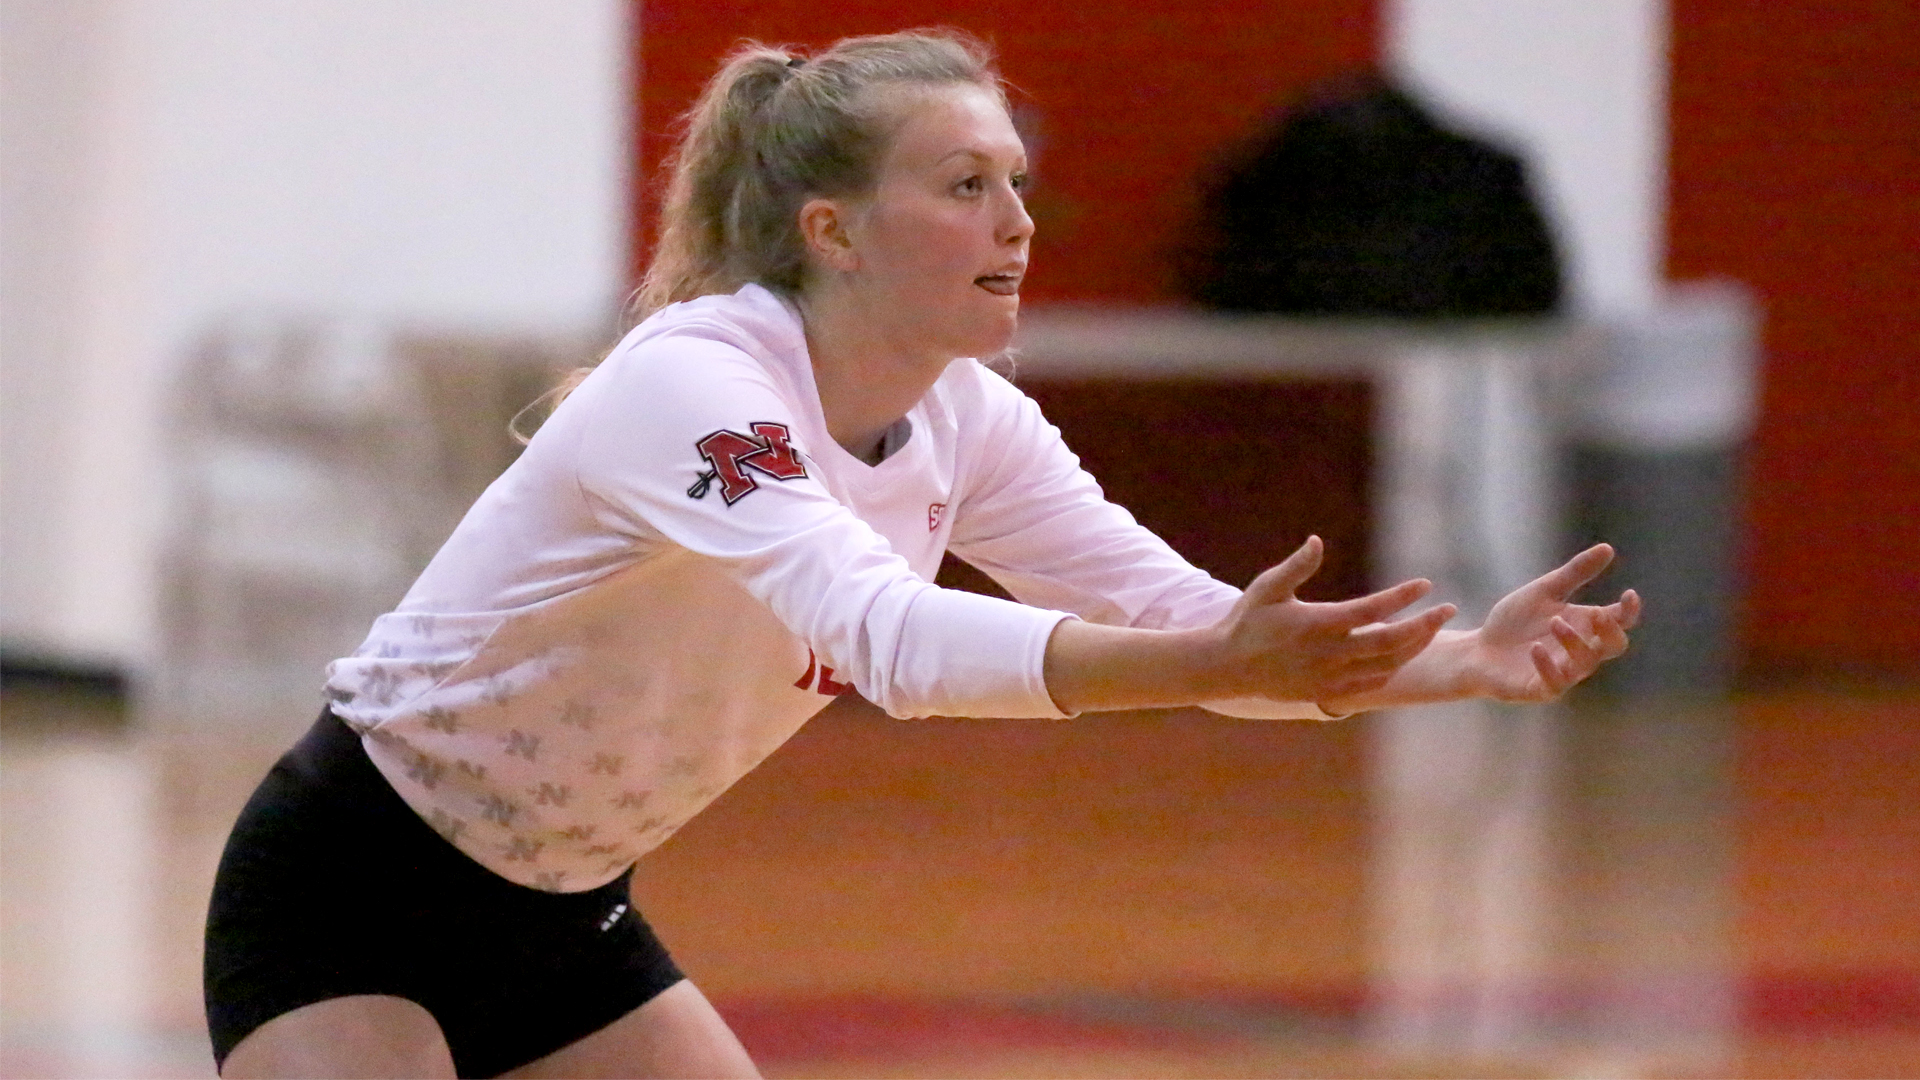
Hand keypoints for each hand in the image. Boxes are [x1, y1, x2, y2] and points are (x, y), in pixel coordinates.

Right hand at [1220, 536, 1457, 702]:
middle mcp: (1328, 654)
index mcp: (1317, 624)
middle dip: (1425, 626)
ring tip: (1431, 630)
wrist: (1228, 668)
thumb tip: (1317, 541)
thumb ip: (1296, 566)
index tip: (1425, 584)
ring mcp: (1329, 678)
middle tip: (1449, 609)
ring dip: (1413, 648)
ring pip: (1386, 666)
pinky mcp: (1327, 694)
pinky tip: (1402, 654)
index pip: (1372, 609)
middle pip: (1390, 642)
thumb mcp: (1267, 588)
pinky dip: (1392, 670)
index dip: (1402, 596)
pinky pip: (1371, 685)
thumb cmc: (1248, 621)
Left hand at [1461, 543, 1640, 701]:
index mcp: (1584, 626)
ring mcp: (1563, 673)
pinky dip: (1548, 666)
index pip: (1619, 621)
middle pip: (1613, 646)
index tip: (1629, 594)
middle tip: (1593, 612)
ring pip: (1584, 663)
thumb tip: (1608, 548)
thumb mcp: (1543, 591)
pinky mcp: (1541, 689)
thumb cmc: (1514, 623)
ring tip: (1554, 621)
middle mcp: (1580, 651)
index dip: (1629, 611)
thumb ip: (1574, 573)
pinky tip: (1535, 648)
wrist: (1478, 650)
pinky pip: (1554, 684)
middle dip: (1609, 631)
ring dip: (1574, 642)